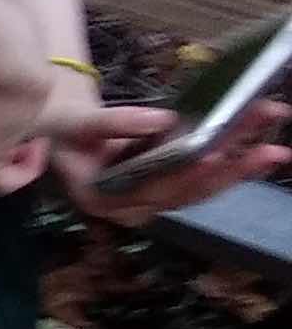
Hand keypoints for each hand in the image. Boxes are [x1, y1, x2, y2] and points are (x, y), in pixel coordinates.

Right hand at [57, 98, 291, 224]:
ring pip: (202, 192)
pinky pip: (203, 184)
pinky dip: (233, 169)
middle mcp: (132, 209)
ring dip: (242, 170)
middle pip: (188, 192)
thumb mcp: (73, 123)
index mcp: (103, 198)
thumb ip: (112, 123)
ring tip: (276, 152)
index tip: (215, 152)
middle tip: (271, 151)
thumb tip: (165, 119)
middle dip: (231, 169)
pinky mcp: (167, 191)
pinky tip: (260, 154)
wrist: (57, 134)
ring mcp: (152, 202)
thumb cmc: (59, 130)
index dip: (186, 173)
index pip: (151, 188)